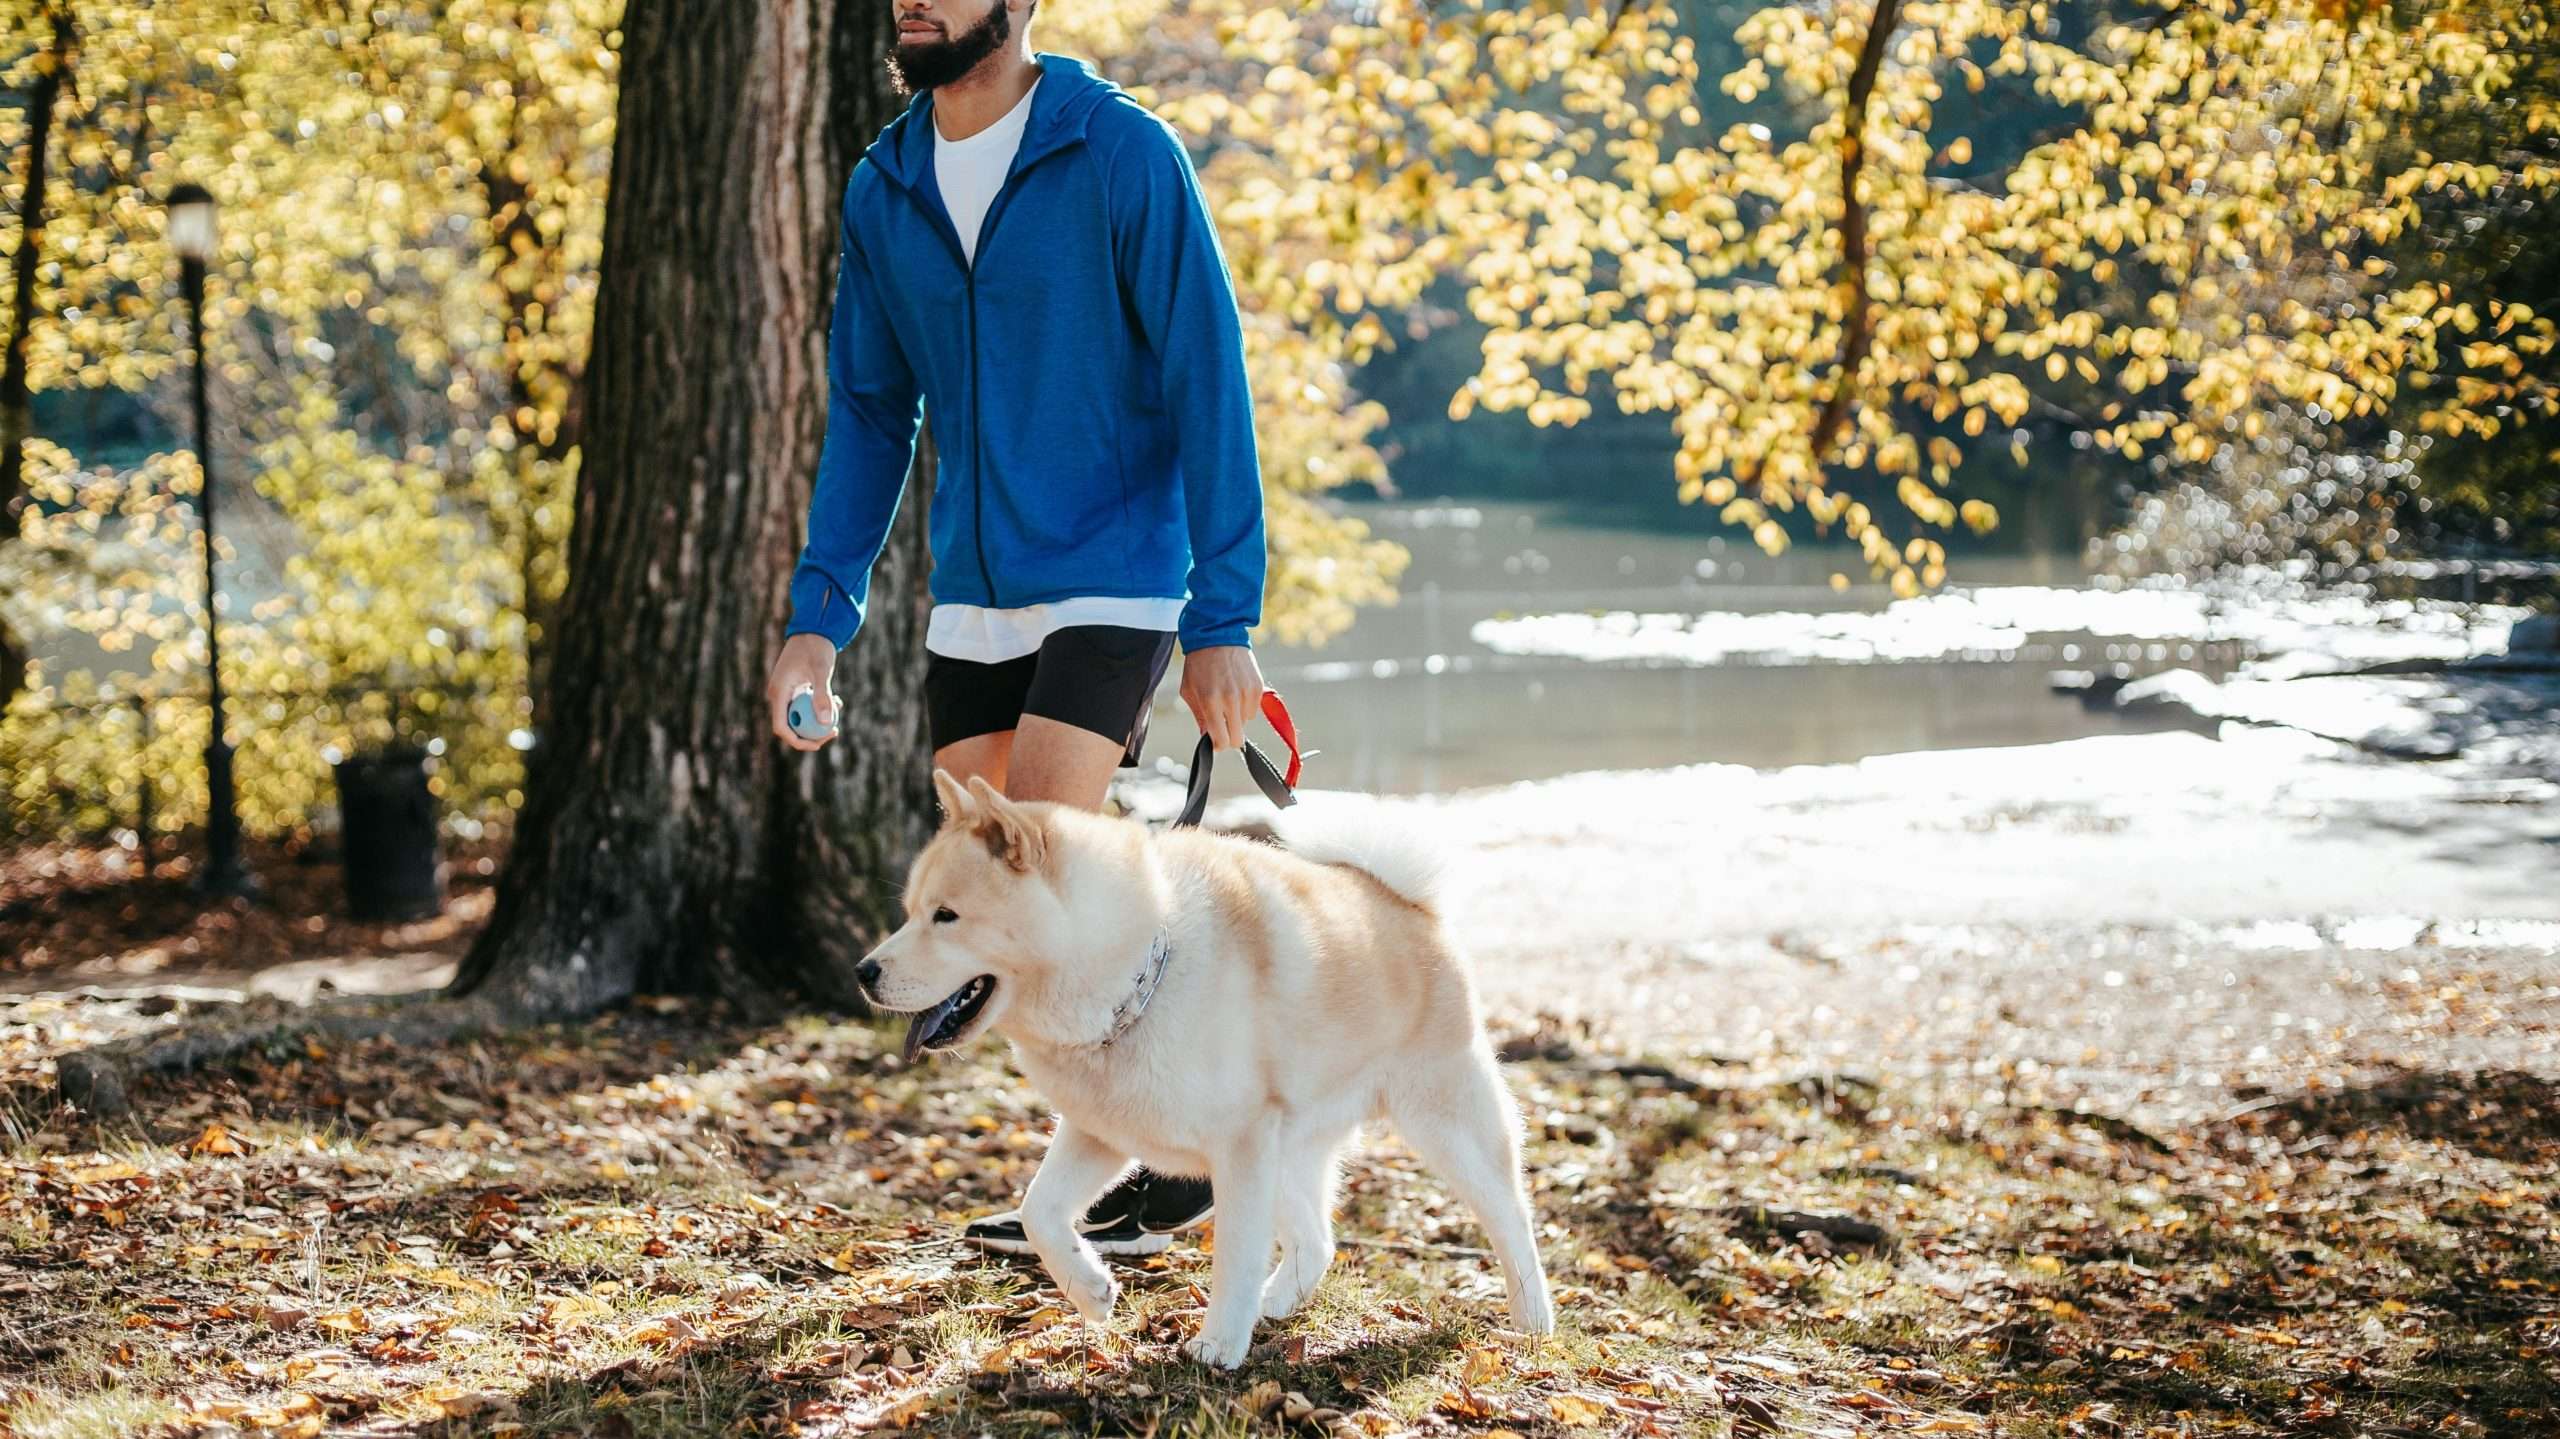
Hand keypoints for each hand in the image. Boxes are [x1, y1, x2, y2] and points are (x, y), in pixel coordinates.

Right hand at [768, 632, 842, 752]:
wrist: (814, 629)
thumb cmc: (816, 646)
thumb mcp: (821, 670)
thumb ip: (823, 695)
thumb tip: (827, 723)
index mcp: (778, 692)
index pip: (781, 727)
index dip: (797, 740)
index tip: (818, 744)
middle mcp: (780, 695)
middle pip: (792, 725)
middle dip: (812, 733)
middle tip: (834, 731)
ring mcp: (787, 693)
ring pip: (801, 716)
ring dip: (819, 718)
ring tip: (838, 706)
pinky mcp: (796, 690)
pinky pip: (807, 707)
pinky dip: (821, 707)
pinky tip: (837, 699)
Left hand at [1178, 644, 1263, 752]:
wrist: (1217, 635)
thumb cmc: (1199, 663)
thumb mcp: (1189, 690)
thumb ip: (1198, 716)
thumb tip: (1206, 737)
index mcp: (1211, 702)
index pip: (1221, 740)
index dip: (1218, 745)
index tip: (1215, 742)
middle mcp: (1231, 700)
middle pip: (1238, 738)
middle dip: (1229, 737)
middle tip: (1222, 727)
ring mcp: (1247, 693)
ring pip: (1245, 724)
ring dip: (1236, 718)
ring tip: (1226, 699)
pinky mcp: (1258, 687)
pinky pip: (1254, 710)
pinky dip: (1245, 707)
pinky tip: (1236, 691)